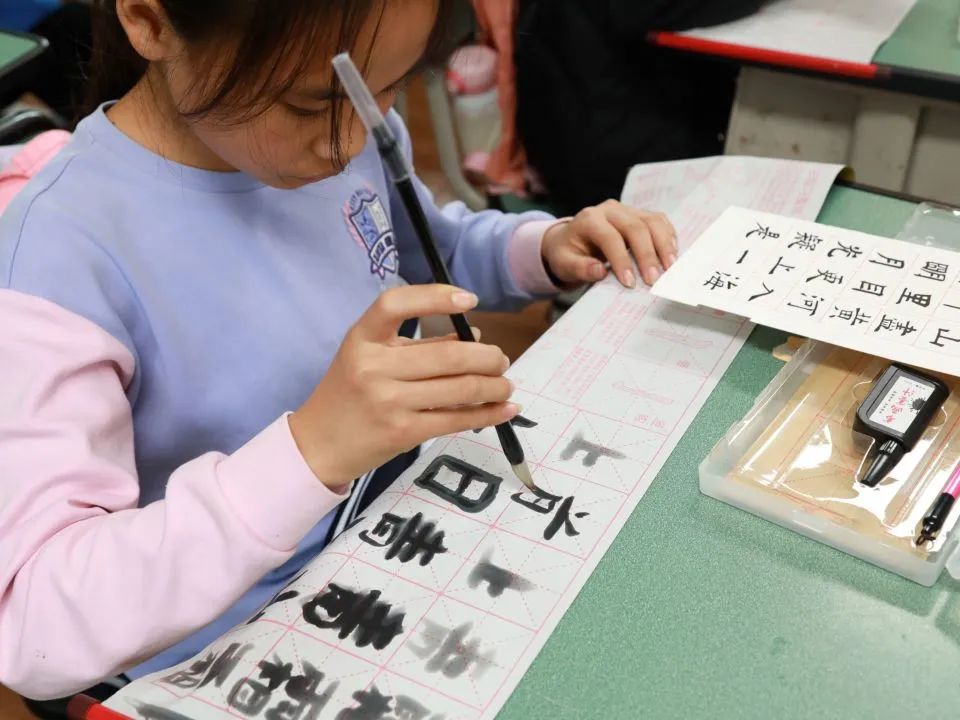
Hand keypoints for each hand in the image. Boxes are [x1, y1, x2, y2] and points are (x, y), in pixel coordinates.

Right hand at [289, 285, 518, 489]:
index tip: (469, 299)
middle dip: (488, 357)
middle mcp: (373, 367)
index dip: (435, 297)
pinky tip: (504, 409)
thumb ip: (417, 345)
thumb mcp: (370, 358)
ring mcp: (388, 401)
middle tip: (501, 359)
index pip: (395, 304)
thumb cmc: (350, 394)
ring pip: (461, 388)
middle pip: (448, 355)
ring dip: (495, 386)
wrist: (319, 445)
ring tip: (504, 385)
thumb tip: (475, 335)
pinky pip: (458, 419)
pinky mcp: (403, 432)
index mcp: (362, 338)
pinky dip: (489, 414)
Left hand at [541, 200, 676, 287]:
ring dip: (664, 245)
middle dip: (647, 255)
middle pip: (635, 227)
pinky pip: (659, 222)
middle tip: (653, 280)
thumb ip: (580, 268)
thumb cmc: (568, 253)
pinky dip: (668, 238)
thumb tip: (600, 272)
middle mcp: (609, 210)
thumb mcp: (564, 264)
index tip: (630, 282)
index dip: (621, 259)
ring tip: (670, 269)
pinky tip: (672, 256)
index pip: (609, 237)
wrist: (571, 240)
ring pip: (652, 221)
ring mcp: (627, 210)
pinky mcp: (640, 215)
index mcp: (588, 219)